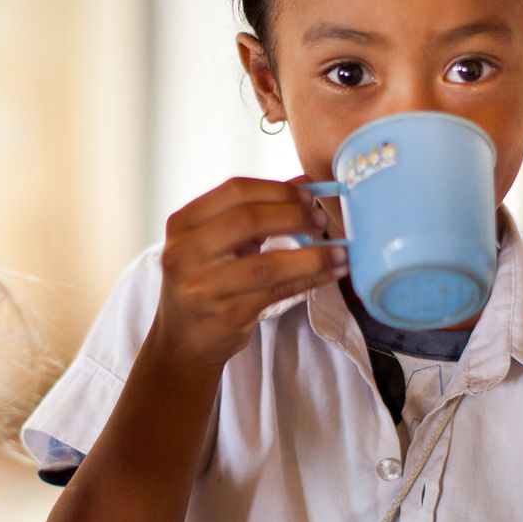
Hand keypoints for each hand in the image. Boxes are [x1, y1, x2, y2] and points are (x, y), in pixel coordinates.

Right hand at [157, 177, 347, 366]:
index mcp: (182, 224)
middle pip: (247, 221)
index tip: (308, 195)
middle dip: (293, 216)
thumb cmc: (207, 280)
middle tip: (321, 221)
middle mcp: (185, 253)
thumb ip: (255, 210)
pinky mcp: (227, 314)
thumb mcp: (217, 241)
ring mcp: (204, 286)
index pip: (235, 191)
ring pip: (268, 264)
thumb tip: (305, 183)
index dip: (277, 190)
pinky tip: (331, 272)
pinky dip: (310, 279)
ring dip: (312, 256)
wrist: (183, 338)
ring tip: (340, 252)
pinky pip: (278, 292)